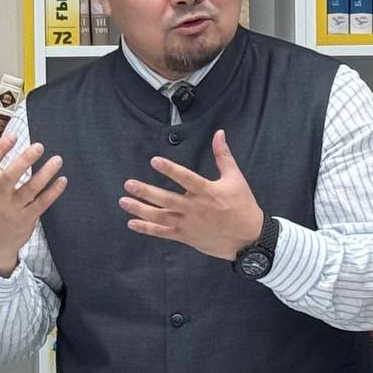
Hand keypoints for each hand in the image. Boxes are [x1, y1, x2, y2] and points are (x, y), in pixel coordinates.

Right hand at [0, 129, 66, 276]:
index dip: (0, 149)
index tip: (12, 136)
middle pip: (11, 176)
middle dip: (25, 160)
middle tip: (39, 146)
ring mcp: (13, 209)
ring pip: (30, 189)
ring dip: (45, 174)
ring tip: (57, 160)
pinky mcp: (27, 219)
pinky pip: (42, 203)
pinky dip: (53, 192)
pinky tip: (62, 180)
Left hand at [119, 130, 265, 261]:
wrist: (249, 239)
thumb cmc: (243, 206)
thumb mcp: (235, 178)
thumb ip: (223, 156)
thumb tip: (219, 133)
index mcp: (207, 191)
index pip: (185, 178)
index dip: (169, 169)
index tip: (154, 161)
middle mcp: (195, 208)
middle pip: (166, 199)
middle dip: (146, 192)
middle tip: (128, 184)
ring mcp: (189, 224)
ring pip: (161, 216)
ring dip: (140, 210)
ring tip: (124, 202)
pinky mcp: (186, 236)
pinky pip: (163, 233)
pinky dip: (147, 229)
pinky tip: (132, 223)